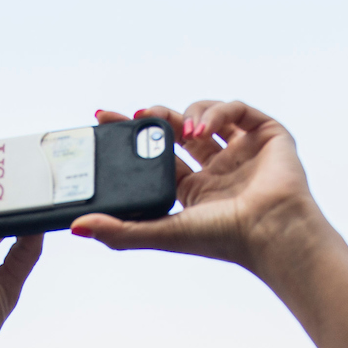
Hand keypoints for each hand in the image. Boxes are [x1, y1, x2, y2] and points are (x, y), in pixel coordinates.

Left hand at [71, 100, 327, 277]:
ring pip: (206, 114)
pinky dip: (218, 111)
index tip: (105, 119)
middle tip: (135, 114)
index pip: (158, 156)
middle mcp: (218, 169)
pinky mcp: (266, 134)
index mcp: (195, 192)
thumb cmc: (224, 239)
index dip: (134, 138)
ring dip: (188, 116)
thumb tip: (76, 228)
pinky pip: (237, 109)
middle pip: (179, 130)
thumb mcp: (162, 233)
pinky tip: (204, 127)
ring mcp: (242, 150)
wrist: (271, 231)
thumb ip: (120, 231)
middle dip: (155, 119)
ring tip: (181, 131)